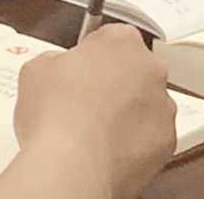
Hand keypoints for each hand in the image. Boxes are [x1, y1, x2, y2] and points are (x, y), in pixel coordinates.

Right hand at [1, 24, 171, 198]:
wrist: (72, 165)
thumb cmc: (56, 117)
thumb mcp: (36, 69)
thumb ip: (56, 60)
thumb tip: (58, 70)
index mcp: (121, 41)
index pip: (111, 38)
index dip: (91, 56)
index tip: (80, 70)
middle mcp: (150, 69)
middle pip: (134, 70)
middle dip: (113, 83)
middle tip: (85, 103)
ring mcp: (163, 106)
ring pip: (146, 104)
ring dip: (126, 113)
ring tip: (94, 132)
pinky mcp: (166, 141)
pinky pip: (151, 136)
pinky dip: (134, 142)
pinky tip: (107, 149)